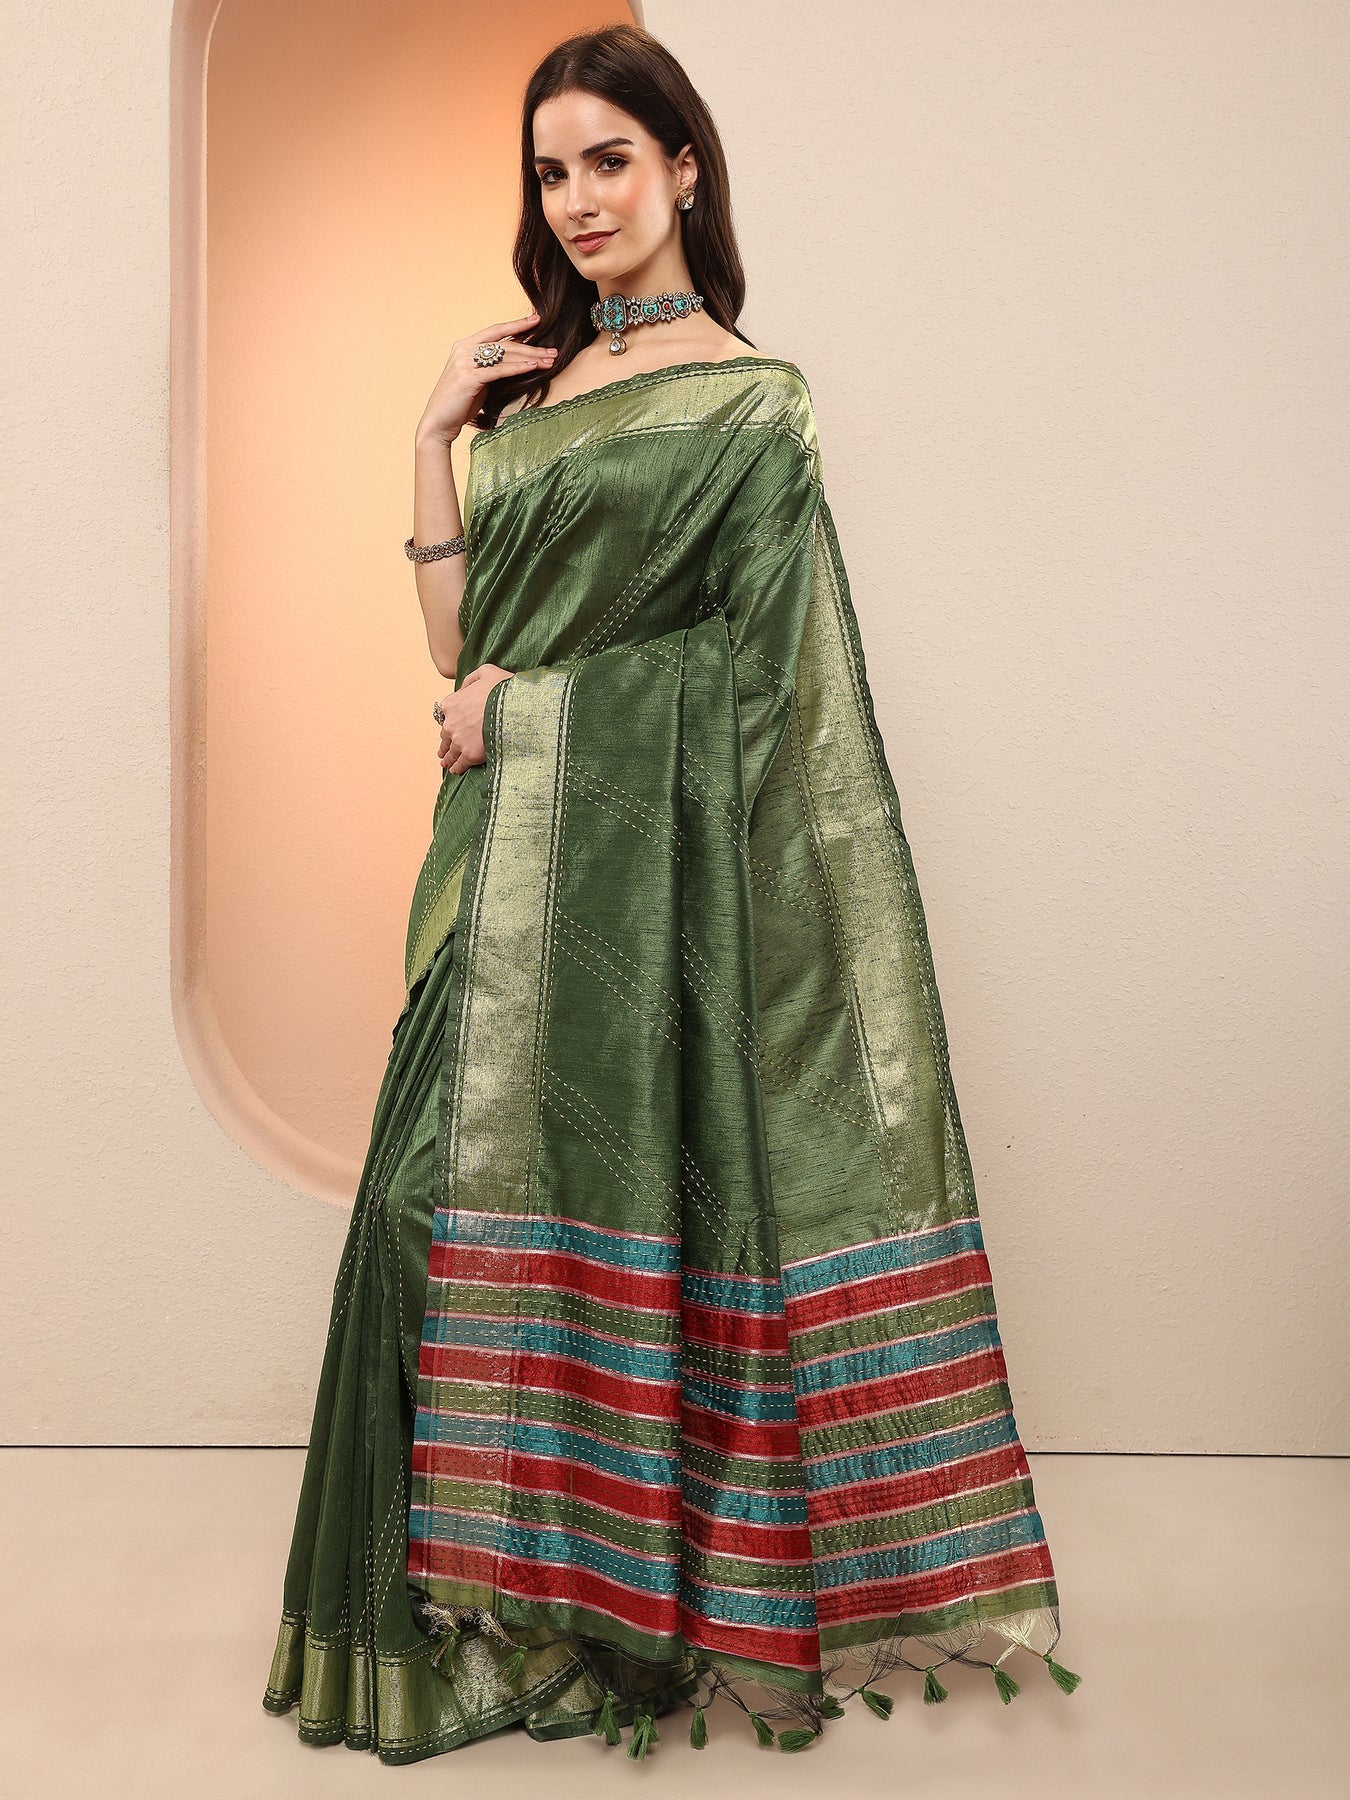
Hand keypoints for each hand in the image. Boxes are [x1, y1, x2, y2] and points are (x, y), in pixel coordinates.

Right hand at [416, 312, 557, 443]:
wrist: (438, 422)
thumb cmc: (460, 404)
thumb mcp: (479, 380)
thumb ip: (492, 367)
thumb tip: (517, 361)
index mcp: (465, 345)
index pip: (496, 330)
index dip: (517, 325)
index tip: (537, 320)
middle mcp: (463, 349)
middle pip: (505, 344)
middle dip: (532, 347)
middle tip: (553, 350)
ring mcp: (464, 361)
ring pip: (504, 355)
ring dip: (530, 357)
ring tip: (550, 360)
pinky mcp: (468, 377)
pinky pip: (499, 370)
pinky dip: (517, 368)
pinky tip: (533, 367)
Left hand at [436, 664, 513, 773]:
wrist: (514, 707)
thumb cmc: (502, 688)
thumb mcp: (486, 672)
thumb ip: (471, 679)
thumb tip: (464, 687)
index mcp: (451, 704)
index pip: (445, 715)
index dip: (449, 721)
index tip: (450, 727)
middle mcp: (450, 723)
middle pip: (445, 736)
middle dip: (445, 742)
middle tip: (443, 750)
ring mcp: (459, 740)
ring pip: (450, 752)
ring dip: (448, 758)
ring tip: (446, 764)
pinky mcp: (470, 754)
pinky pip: (460, 764)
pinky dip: (457, 768)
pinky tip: (455, 771)